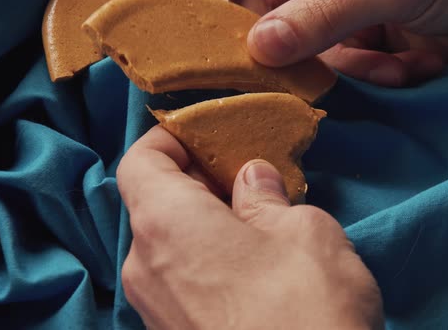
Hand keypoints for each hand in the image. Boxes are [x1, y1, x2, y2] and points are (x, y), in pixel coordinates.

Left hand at [116, 126, 383, 329]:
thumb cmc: (307, 306)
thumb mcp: (304, 232)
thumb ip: (268, 199)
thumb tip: (251, 180)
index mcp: (168, 226)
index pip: (139, 163)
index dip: (168, 140)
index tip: (204, 135)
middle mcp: (146, 269)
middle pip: (154, 206)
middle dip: (196, 184)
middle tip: (245, 179)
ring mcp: (156, 311)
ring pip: (168, 248)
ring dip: (205, 225)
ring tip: (257, 224)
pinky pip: (180, 283)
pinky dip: (206, 263)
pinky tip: (253, 271)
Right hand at [233, 0, 447, 86]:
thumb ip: (321, 15)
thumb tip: (259, 46)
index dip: (245, 17)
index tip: (237, 50)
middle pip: (289, 27)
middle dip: (303, 55)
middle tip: (307, 76)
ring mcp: (361, 18)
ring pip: (327, 56)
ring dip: (360, 68)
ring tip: (397, 66)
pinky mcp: (385, 47)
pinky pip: (362, 71)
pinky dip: (386, 76)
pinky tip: (417, 68)